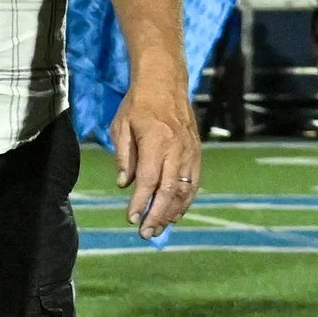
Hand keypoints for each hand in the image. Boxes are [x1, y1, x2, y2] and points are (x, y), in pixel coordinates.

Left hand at [110, 68, 200, 236]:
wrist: (165, 83)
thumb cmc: (138, 104)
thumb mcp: (121, 126)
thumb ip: (123, 156)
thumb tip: (124, 184)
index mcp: (156, 141)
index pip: (149, 181)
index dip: (140, 202)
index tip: (131, 218)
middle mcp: (176, 149)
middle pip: (169, 191)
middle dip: (157, 215)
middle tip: (146, 233)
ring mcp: (190, 151)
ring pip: (185, 190)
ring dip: (172, 212)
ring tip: (159, 228)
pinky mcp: (196, 152)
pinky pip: (194, 182)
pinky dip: (185, 200)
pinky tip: (175, 214)